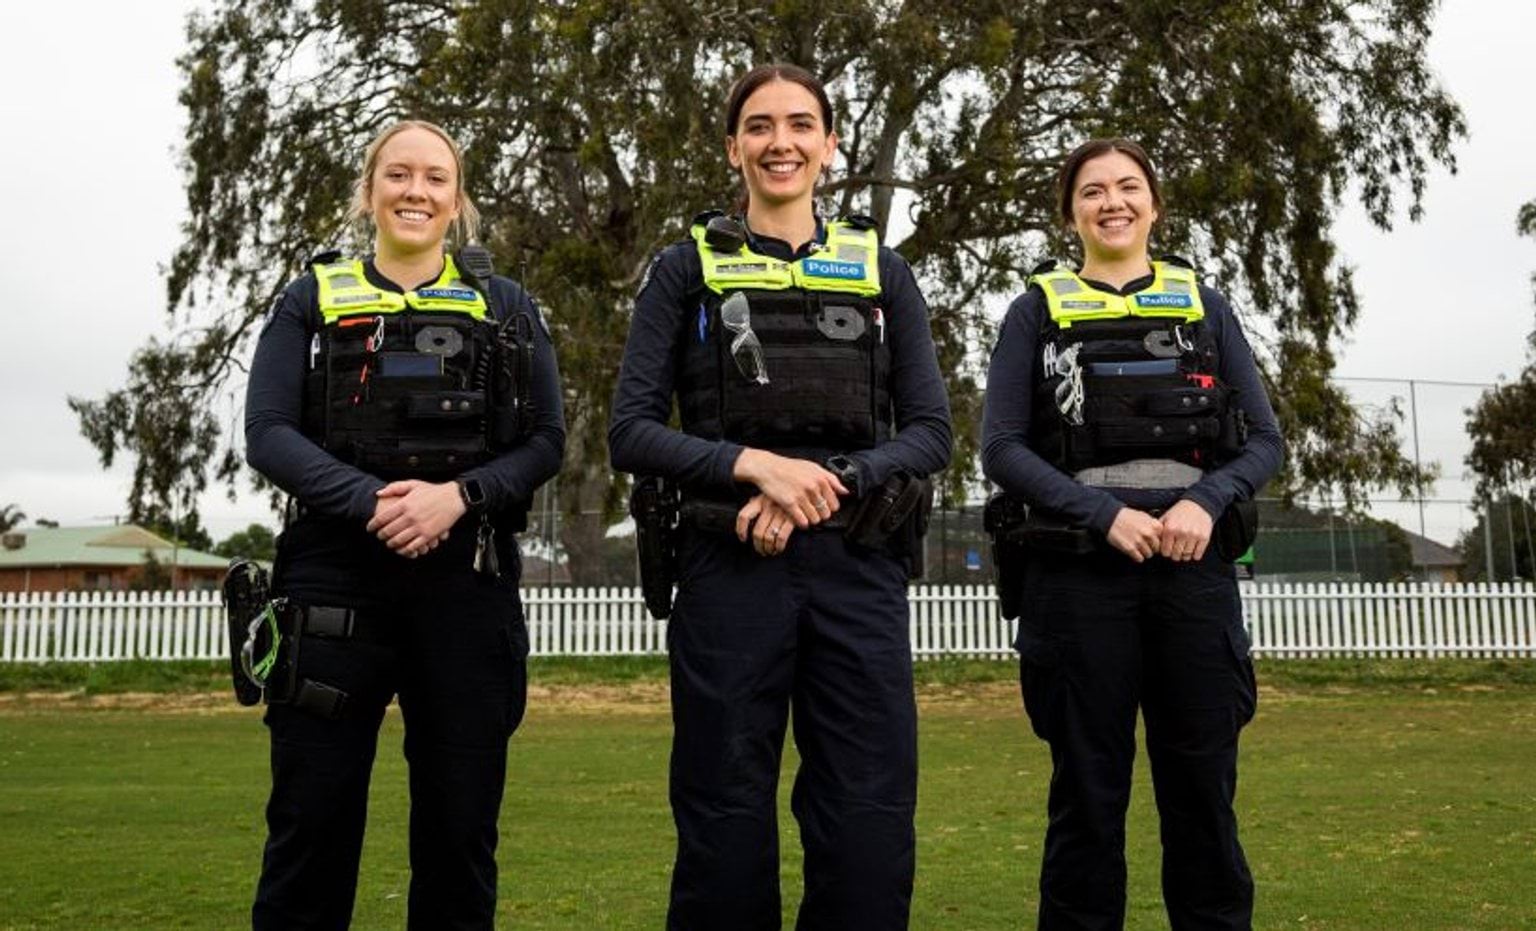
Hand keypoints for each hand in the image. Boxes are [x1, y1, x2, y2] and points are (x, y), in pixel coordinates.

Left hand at [365, 480, 465, 557]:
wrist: (454, 498)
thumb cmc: (433, 491)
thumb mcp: (413, 484)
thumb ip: (394, 487)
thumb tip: (379, 493)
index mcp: (404, 504)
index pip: (382, 518)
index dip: (372, 525)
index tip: (369, 528)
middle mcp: (410, 517)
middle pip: (388, 531)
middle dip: (381, 536)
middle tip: (379, 536)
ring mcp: (419, 527)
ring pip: (398, 540)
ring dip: (391, 544)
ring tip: (389, 543)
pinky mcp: (428, 535)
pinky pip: (412, 546)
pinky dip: (405, 550)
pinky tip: (402, 549)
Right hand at [731, 449, 846, 528]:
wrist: (768, 468)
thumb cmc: (790, 467)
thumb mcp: (813, 467)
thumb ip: (831, 479)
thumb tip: (845, 492)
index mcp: (821, 478)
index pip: (834, 503)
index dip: (830, 508)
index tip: (824, 507)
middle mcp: (813, 487)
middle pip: (826, 513)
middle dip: (821, 515)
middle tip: (813, 512)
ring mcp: (801, 496)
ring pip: (815, 519)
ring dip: (811, 520)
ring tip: (806, 515)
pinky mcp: (789, 504)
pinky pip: (802, 521)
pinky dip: (802, 523)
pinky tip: (799, 519)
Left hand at [735, 494, 794, 556]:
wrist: (806, 488)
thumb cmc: (786, 491)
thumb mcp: (771, 492)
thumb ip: (760, 499)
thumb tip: (750, 502)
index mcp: (760, 500)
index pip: (744, 516)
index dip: (741, 530)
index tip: (743, 538)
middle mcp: (768, 507)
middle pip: (757, 532)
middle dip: (758, 546)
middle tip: (761, 551)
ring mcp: (780, 513)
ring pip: (768, 538)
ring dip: (768, 548)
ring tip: (770, 551)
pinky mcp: (792, 519)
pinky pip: (781, 538)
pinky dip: (778, 547)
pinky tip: (778, 549)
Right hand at [1105, 507, 1162, 562]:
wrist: (1111, 517)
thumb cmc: (1127, 516)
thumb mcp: (1145, 516)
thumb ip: (1155, 525)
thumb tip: (1162, 535)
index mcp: (1154, 525)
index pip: (1164, 540)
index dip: (1158, 541)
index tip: (1153, 541)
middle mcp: (1149, 534)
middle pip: (1157, 549)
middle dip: (1151, 547)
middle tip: (1144, 544)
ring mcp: (1140, 542)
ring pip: (1148, 555)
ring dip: (1143, 552)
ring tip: (1137, 546)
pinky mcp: (1130, 548)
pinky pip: (1140, 559)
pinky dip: (1137, 556)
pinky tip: (1133, 550)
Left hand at [1158, 499, 1213, 562]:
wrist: (1197, 505)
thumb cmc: (1179, 513)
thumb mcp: (1166, 518)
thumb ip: (1158, 530)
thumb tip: (1153, 543)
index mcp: (1170, 528)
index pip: (1165, 551)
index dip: (1165, 552)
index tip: (1167, 551)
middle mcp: (1182, 532)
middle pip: (1176, 555)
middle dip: (1174, 556)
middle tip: (1175, 553)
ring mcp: (1194, 535)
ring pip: (1186, 556)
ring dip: (1184, 556)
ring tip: (1183, 552)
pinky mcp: (1204, 537)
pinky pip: (1198, 555)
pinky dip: (1194, 556)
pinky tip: (1192, 551)